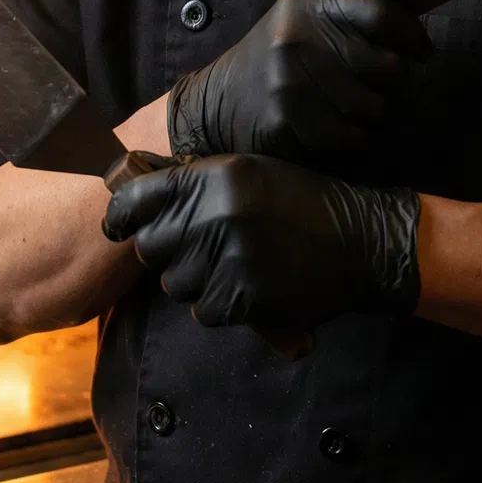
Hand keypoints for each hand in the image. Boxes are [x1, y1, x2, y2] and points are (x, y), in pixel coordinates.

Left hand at [102, 153, 420, 331]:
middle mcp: (218, 215)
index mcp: (217, 177)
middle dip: (168, 251)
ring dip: (195, 281)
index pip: (139, 198)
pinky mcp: (245, 299)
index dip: (122, 215)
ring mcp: (231, 259)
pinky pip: (204, 311)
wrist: (363, 241)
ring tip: (233, 265)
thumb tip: (137, 199)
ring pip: (175, 283)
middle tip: (199, 247)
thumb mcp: (251, 172)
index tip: (118, 226)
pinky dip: (220, 305)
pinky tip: (248, 286)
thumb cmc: (304, 202)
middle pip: (152, 247)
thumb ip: (197, 183)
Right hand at [166, 0, 430, 170]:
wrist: (215, 104)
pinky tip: (338, 129)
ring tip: (357, 108)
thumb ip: (351, 9)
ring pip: (376, 107)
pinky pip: (352, 136)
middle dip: (396, 82)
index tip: (423, 50)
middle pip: (388, 65)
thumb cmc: (274, 60)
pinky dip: (355, 137)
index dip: (412, 34)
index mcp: (307, 7)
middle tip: (386, 87)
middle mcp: (297, 40)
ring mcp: (290, 82)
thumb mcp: (303, 20)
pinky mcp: (287, 121)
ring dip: (377, 114)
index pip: (381, 12)